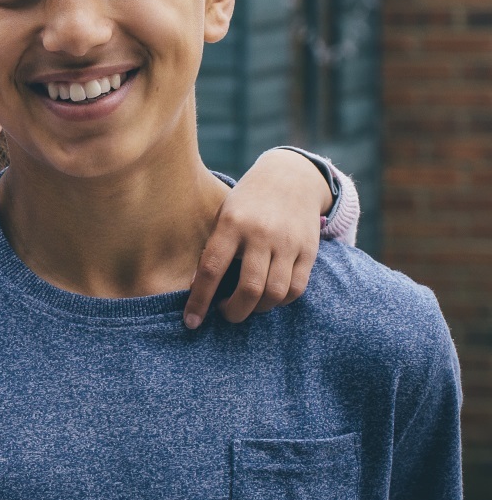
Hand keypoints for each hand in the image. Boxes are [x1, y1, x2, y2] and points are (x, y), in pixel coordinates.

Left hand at [184, 148, 330, 328]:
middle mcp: (261, 234)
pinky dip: (280, 301)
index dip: (200, 300)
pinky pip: (296, 289)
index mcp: (231, 223)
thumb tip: (198, 288)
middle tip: (225, 313)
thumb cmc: (246, 203)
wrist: (290, 177)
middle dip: (234, 311)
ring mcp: (288, 243)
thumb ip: (213, 249)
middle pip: (249, 288)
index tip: (191, 322)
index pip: (212, 269)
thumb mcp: (223, 215)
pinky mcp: (309, 250)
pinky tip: (269, 298)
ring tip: (246, 305)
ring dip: (257, 309)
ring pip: (274, 293)